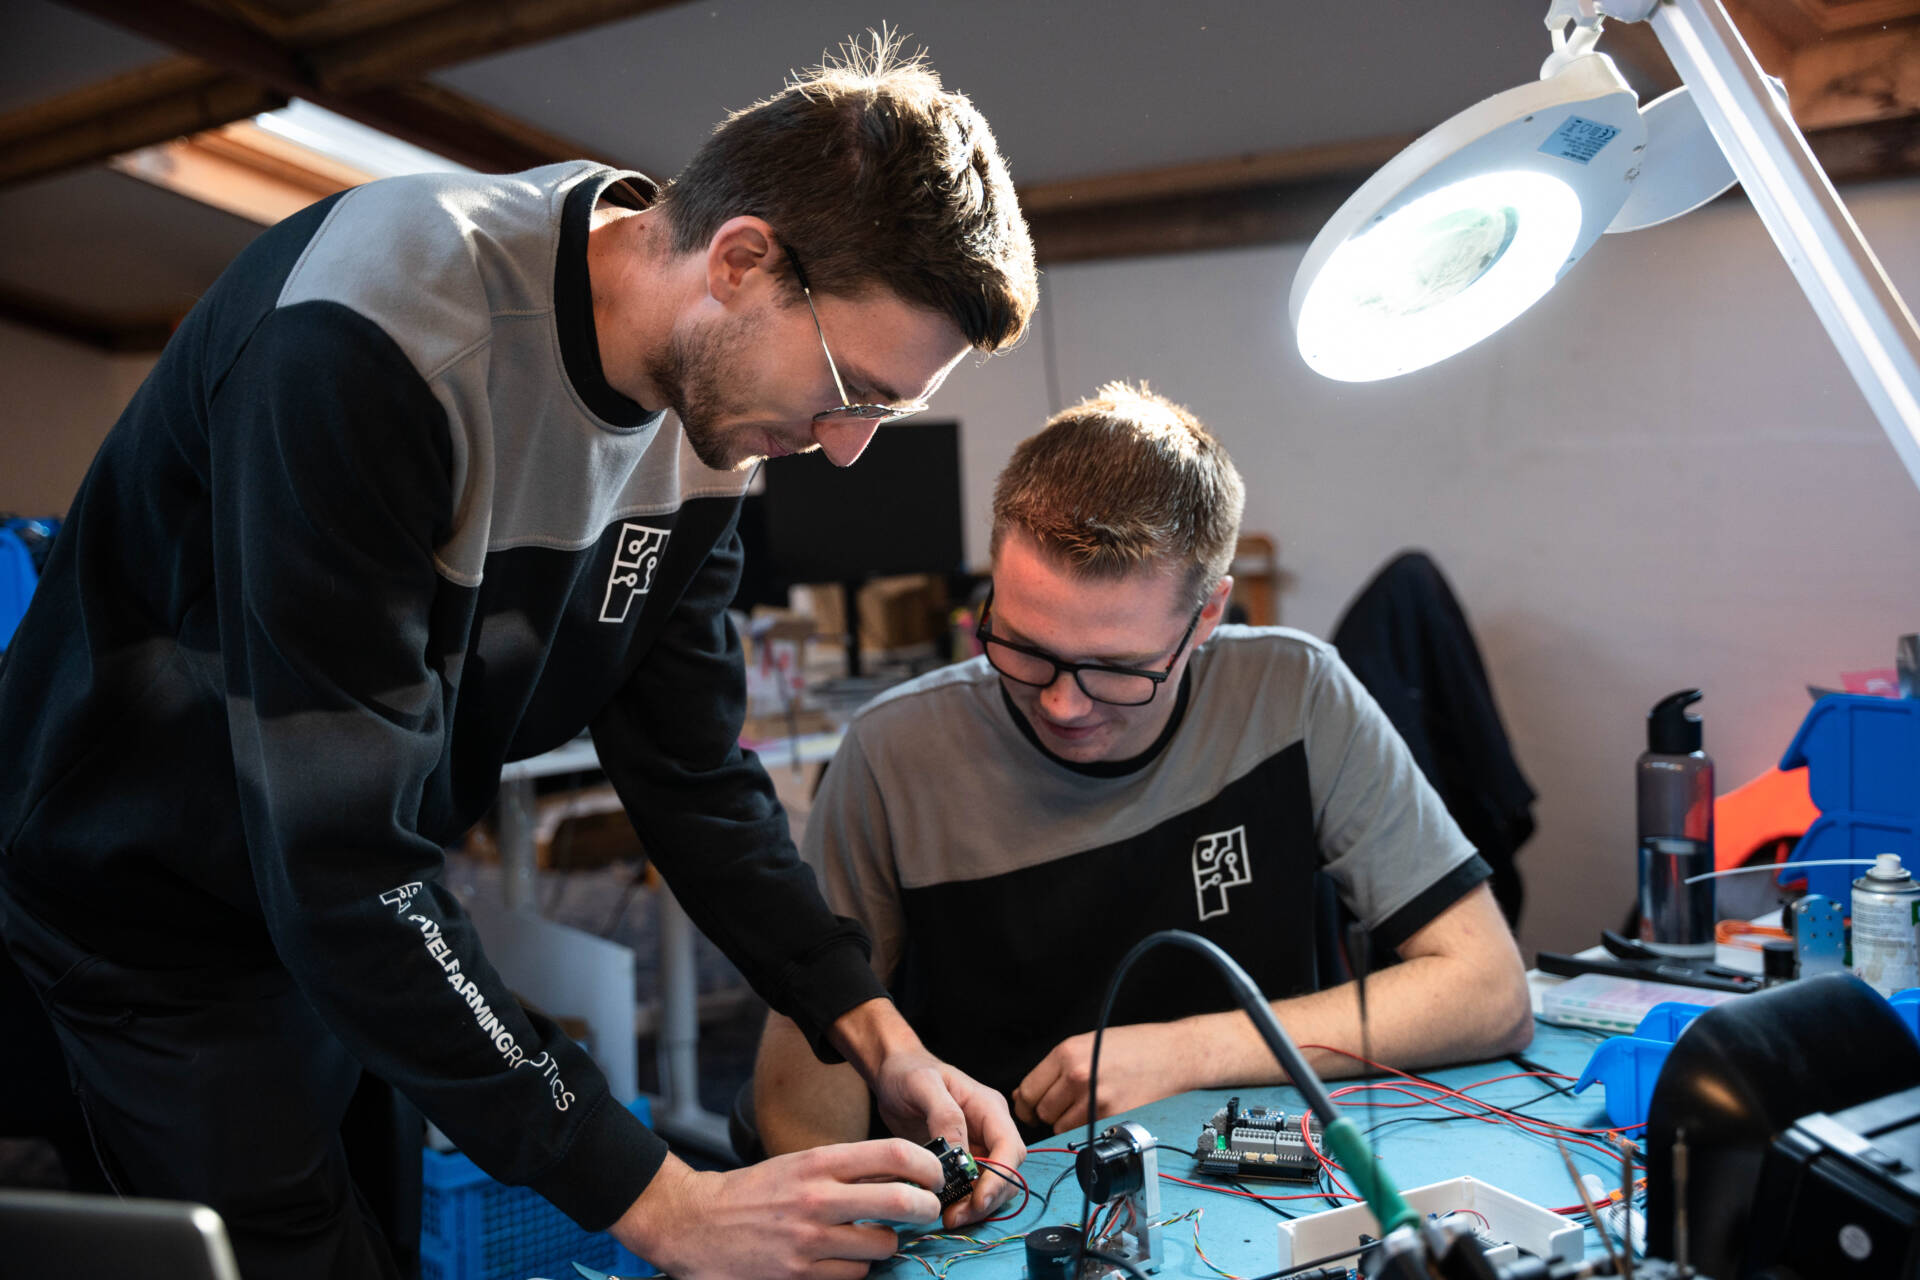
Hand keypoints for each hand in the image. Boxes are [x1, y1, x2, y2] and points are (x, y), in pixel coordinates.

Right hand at [611, 1144, 942, 1279]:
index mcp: (818, 1161)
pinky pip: (855, 1276)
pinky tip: (845, 1260)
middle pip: (901, 1201)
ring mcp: (809, 1239)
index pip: (893, 1153)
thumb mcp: (799, 1165)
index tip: (934, 1175)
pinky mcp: (799, 1274)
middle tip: (928, 1211)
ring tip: (874, 1238)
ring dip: (887, 1244)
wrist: (696, 1223)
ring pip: (882, 1245)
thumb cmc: (756, 1192)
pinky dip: (858, 1270)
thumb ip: (847, 1169)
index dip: (927, 1165)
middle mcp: (817, 1197)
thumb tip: (904, 1175)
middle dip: (926, 1208)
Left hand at [870, 1047, 1025, 1228]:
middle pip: (1006, 1173)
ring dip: (975, 1207)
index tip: (979, 1200)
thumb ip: (945, 1115)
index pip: (1010, 1148)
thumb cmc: (908, 1072)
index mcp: (989, 1108)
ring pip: (992, 1186)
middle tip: (955, 1217)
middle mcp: (990, 1129)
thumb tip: (960, 1153)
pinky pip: (971, 1188)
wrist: (892, 1074)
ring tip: (947, 1218)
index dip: (1001, 1177)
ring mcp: (977, 1146)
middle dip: (987, 1199)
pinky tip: (942, 1209)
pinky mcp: (961, 1161)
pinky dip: (962, 1203)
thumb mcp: (922, 1085)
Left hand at [1012, 1023, 1196, 1134]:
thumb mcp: (1086, 1043)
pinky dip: (1088, 1129)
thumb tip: (1024, 1097)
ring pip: (1061, 1128)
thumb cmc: (1131, 1047)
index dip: (1027, 1104)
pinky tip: (1102, 1113)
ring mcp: (1096, 1099)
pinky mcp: (1114, 1117)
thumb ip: (1055, 1068)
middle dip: (1049, 1114)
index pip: (1027, 1091)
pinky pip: (1085, 1134)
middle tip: (1067, 1106)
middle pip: (1042, 1113)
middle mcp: (1078, 1075)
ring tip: (1088, 1106)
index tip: (1032, 1109)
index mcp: (1067, 1053)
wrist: (1173, 1054)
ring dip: (1069, 1123)